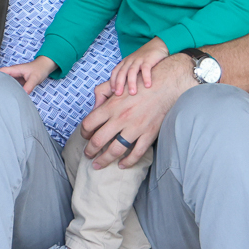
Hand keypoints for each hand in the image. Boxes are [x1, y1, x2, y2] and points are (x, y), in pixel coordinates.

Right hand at [0, 57, 54, 93]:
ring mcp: (15, 76)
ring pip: (5, 81)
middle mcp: (13, 72)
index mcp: (14, 69)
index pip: (0, 71)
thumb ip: (29, 86)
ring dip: (2, 86)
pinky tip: (7, 94)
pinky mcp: (18, 80)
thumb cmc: (39, 69)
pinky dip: (8, 88)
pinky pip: (11, 84)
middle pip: (0, 77)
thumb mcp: (35, 78)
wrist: (45, 67)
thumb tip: (23, 94)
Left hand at [79, 53, 190, 169]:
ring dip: (104, 160)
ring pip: (115, 150)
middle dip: (90, 151)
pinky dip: (128, 162)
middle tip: (88, 155)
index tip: (85, 136)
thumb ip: (102, 93)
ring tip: (98, 164)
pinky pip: (137, 153)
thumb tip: (94, 108)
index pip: (88, 124)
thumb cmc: (140, 83)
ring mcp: (135, 128)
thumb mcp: (116, 83)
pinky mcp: (149, 134)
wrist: (165, 85)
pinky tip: (121, 165)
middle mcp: (121, 118)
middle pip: (98, 141)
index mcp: (111, 106)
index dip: (83, 133)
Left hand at [110, 38, 167, 94]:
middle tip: (118, 94)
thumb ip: (129, 73)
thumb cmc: (145, 58)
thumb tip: (124, 89)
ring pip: (132, 71)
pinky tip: (147, 86)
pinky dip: (146, 77)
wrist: (157, 44)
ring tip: (132, 93)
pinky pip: (146, 69)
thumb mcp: (134, 64)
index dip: (113, 81)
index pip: (115, 72)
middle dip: (119, 84)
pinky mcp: (148, 59)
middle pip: (122, 72)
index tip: (113, 92)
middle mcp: (130, 61)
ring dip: (131, 82)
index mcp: (125, 62)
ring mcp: (138, 60)